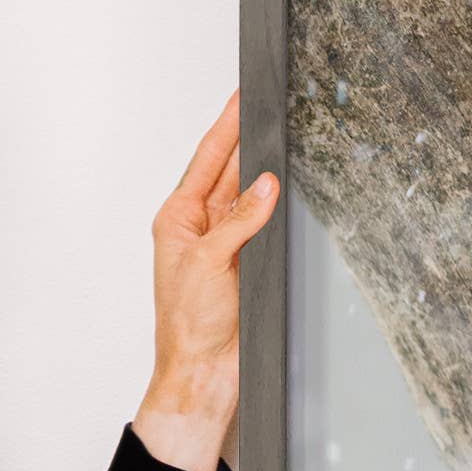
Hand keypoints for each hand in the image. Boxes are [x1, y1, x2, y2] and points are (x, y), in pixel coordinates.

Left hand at [136, 96, 277, 470]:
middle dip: (250, 137)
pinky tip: (293, 186)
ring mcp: (227, 244)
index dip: (227, 125)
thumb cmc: (190, 327)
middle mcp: (201, 226)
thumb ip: (240, 220)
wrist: (205, 375)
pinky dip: (279, 203)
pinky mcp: (249, 262)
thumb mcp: (210, 263)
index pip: (209, 159)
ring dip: (267, 168)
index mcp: (178, 219)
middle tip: (271, 103)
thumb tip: (266, 183)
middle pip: (230, 169)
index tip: (243, 95)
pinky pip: (266, 221)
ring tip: (287, 133)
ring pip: (251, 193)